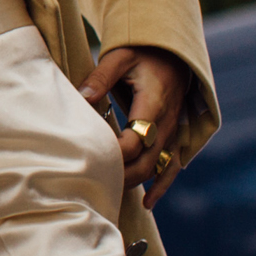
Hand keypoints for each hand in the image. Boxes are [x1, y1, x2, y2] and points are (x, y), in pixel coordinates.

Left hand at [80, 46, 190, 206]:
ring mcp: (172, 132)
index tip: (91, 157)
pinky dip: (161, 185)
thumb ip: (100, 77)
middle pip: (147, 161)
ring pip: (157, 167)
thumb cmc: (143, 53)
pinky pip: (171, 166)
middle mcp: (167, 123)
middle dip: (122, 174)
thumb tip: (82, 96)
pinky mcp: (173, 137)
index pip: (135, 139)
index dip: (115, 152)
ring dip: (136, 182)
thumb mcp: (119, 57)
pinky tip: (147, 202)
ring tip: (111, 194)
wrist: (173, 53)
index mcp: (153, 103)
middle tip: (94, 182)